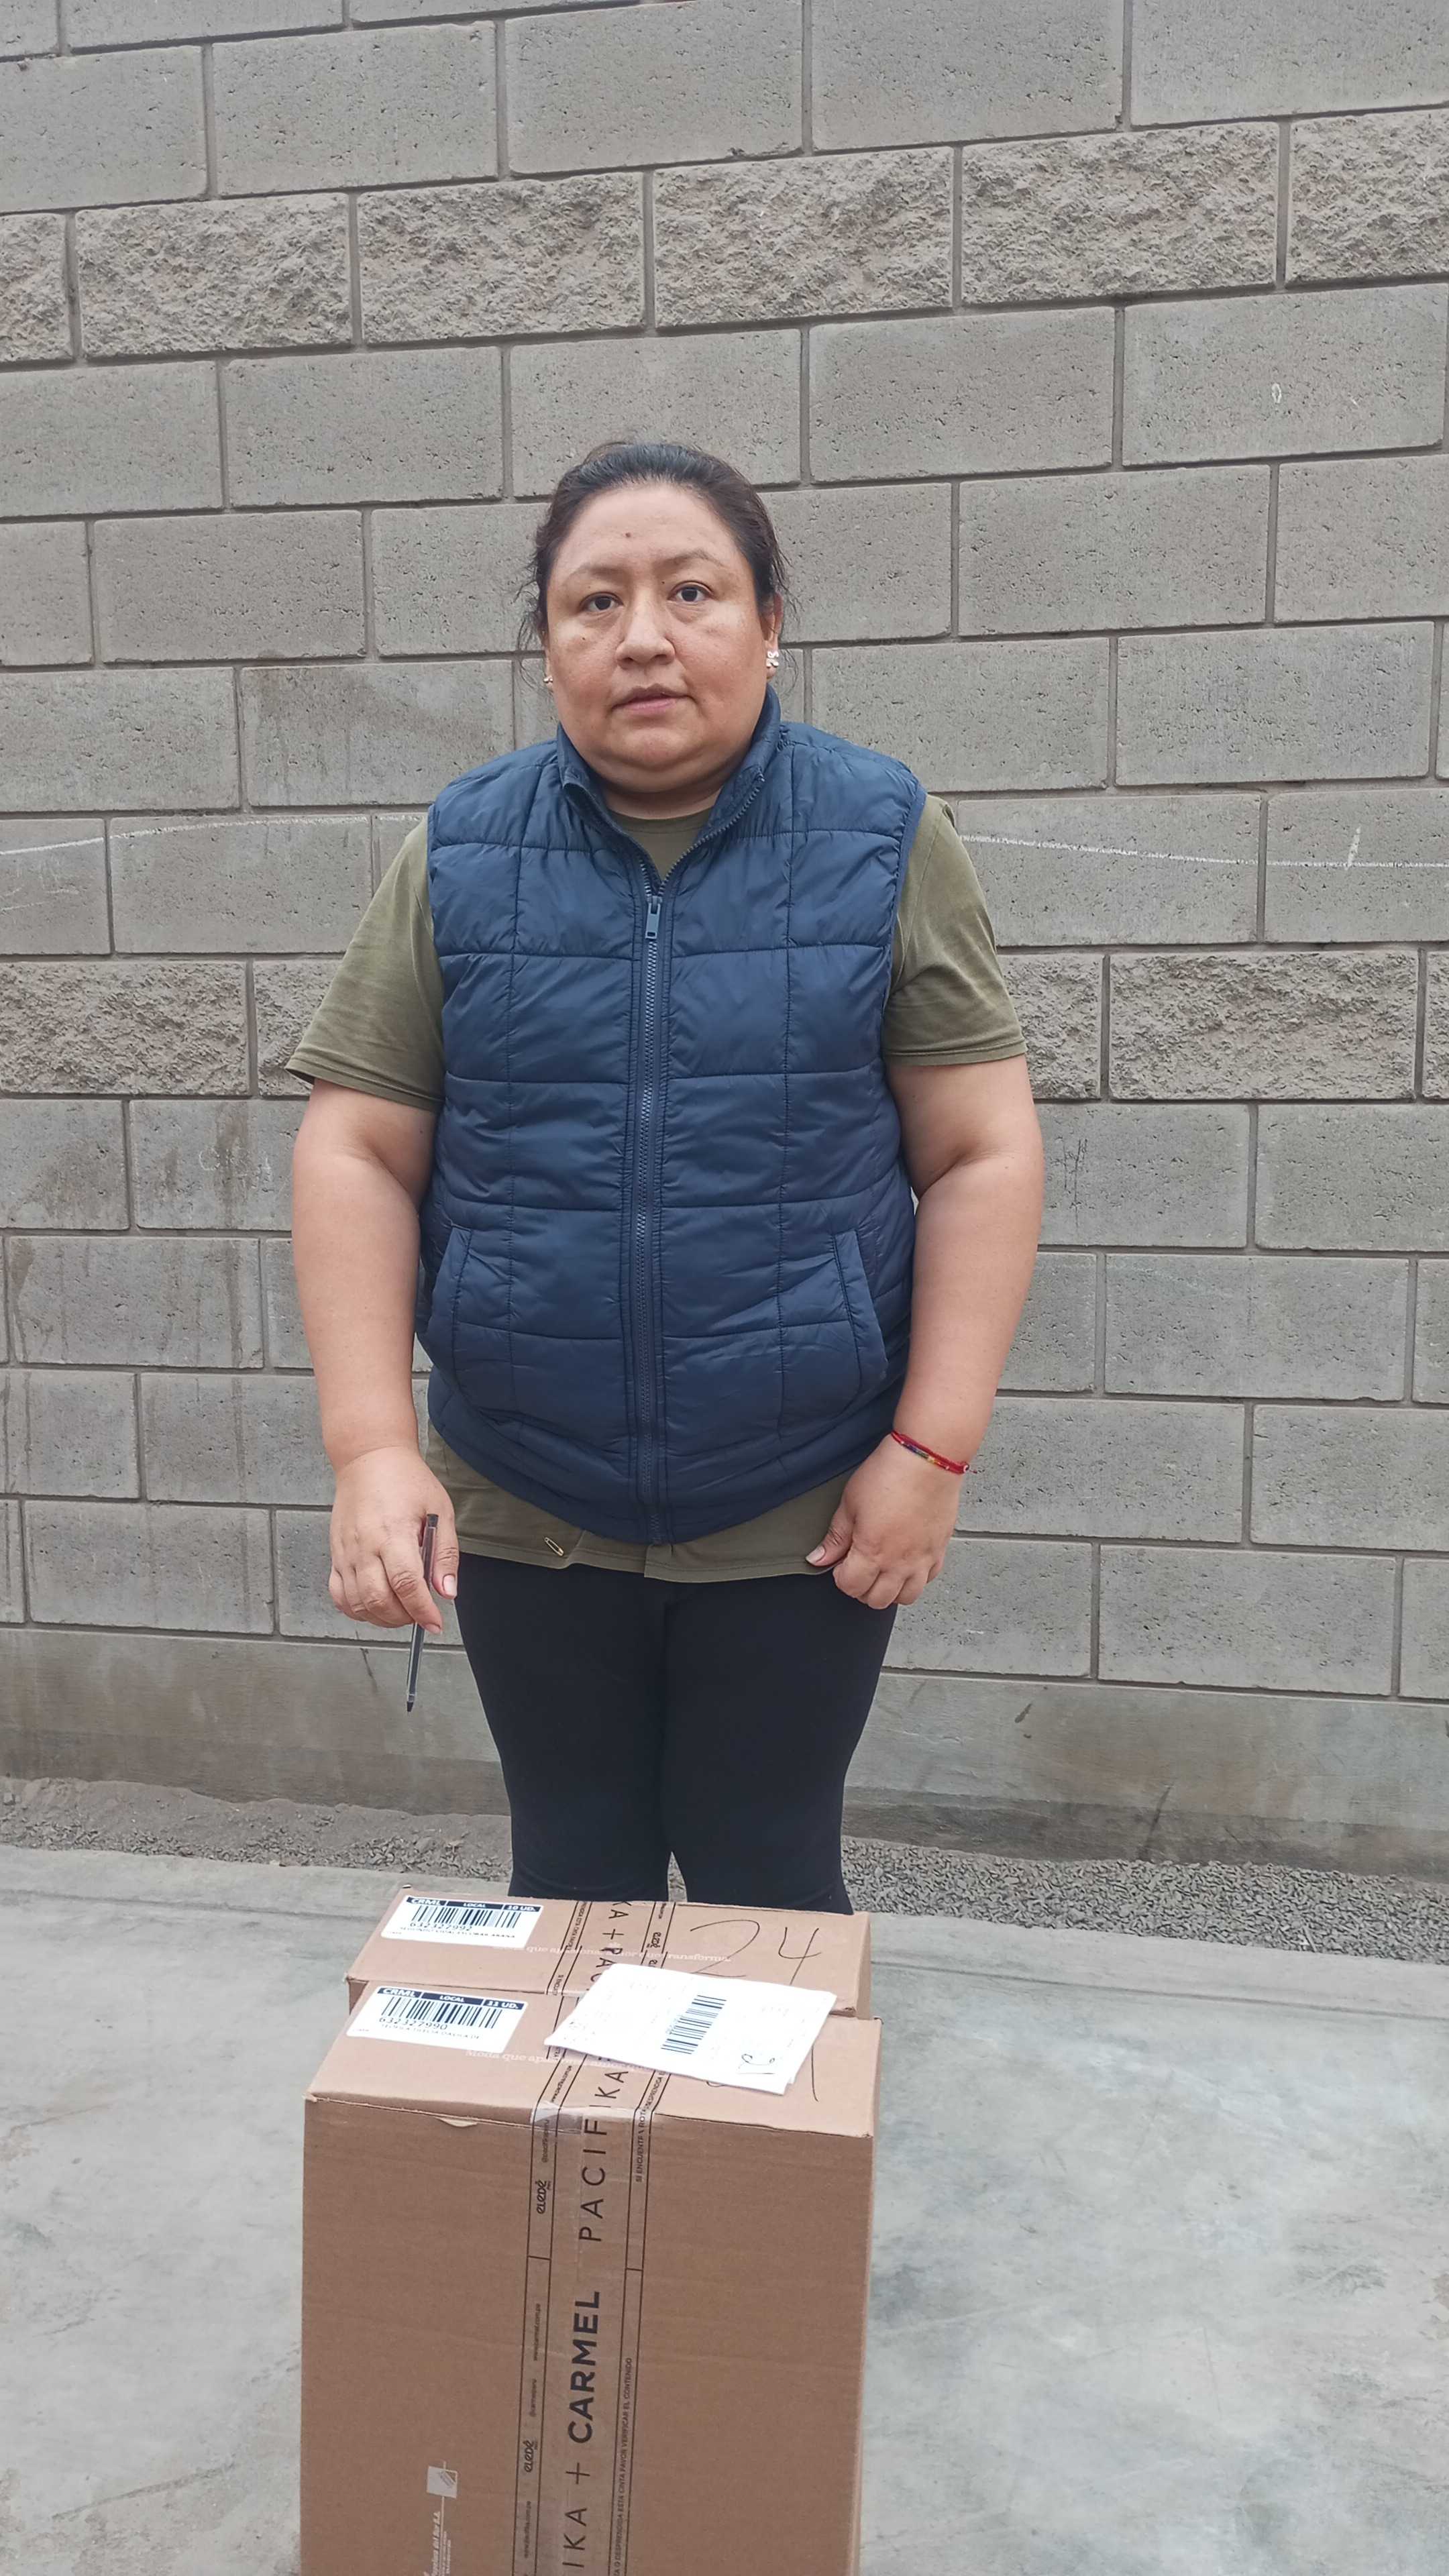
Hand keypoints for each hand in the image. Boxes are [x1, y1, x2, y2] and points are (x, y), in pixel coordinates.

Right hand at [329, 1445, 459, 1630]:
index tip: (435, 1623)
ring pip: (357, 1603)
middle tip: (420, 1613)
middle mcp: (365, 1545)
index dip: (422, 1610)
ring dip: (381, 1618)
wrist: (369, 1458)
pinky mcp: (336, 1554)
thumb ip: (445, 1553)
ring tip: (401, 1610)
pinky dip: (356, 1609)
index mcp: (393, 1533)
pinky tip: (374, 1605)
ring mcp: (346, 1552)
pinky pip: (339, 1594)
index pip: (406, 1584)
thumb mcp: (439, 1510)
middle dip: (403, 1618)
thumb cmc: (406, 1480)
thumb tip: (446, 1591)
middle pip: (378, 1600)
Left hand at [805, 1434, 959, 1606]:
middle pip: (877, 1600)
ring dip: (890, 1590)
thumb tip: (818, 1559)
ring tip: (882, 1570)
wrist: (928, 1458)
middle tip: (859, 1566)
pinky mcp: (939, 1550)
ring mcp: (922, 1559)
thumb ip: (835, 1537)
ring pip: (906, 1597)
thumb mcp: (850, 1503)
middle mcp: (899, 1563)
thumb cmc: (889, 1474)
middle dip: (862, 1588)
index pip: (850, 1587)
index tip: (840, 1562)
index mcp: (872, 1552)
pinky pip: (928, 1580)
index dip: (840, 1577)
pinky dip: (915, 1578)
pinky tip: (906, 1562)